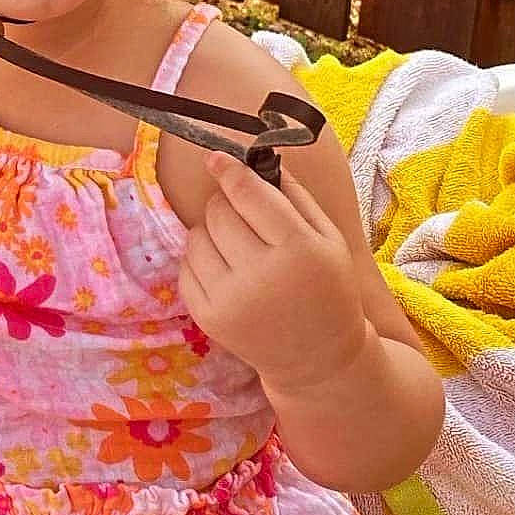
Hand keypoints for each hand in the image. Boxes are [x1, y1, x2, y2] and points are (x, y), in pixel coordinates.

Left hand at [178, 151, 367, 395]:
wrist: (318, 357)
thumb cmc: (328, 289)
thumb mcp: (329, 239)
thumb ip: (294, 195)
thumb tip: (254, 159)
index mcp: (298, 250)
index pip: (248, 195)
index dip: (229, 170)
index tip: (216, 157)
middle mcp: (261, 275)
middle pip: (218, 213)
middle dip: (226, 204)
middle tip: (243, 214)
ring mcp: (230, 300)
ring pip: (196, 237)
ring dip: (212, 231)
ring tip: (237, 246)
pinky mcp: (207, 318)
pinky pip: (185, 267)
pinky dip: (201, 260)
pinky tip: (226, 270)